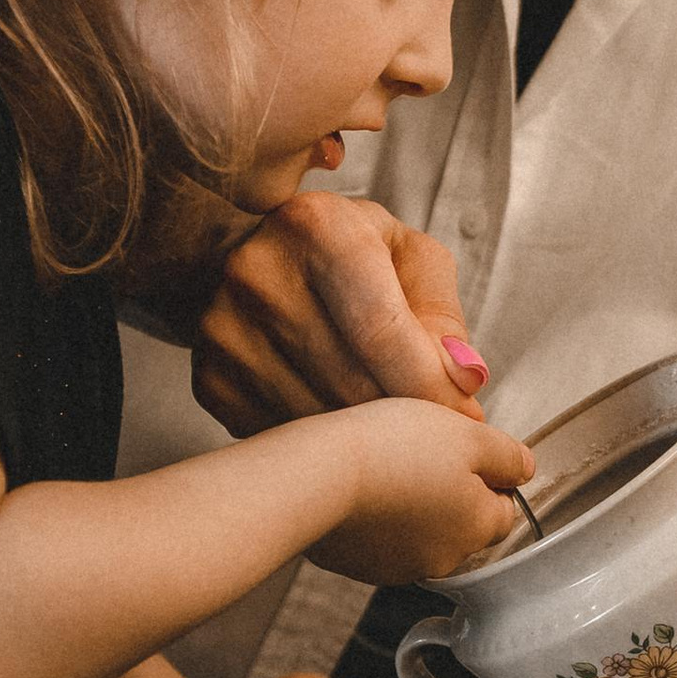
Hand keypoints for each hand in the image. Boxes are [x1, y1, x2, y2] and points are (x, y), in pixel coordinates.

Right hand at [192, 193, 488, 435]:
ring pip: (318, 420)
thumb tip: (464, 380)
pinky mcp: (210, 378)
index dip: (432, 388)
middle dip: (407, 424)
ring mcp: (223, 329)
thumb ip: (442, 314)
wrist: (248, 255)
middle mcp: (258, 272)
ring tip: (392, 433)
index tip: (466, 420)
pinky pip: (285, 435)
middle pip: (351, 383)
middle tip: (439, 437)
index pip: (382, 331)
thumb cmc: (344, 255)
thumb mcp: (406, 257)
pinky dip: (323, 449)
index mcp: (318, 228)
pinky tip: (340, 430)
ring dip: (367, 444)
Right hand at [313, 396, 535, 586]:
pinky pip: (376, 540)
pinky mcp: (356, 565)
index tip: (459, 449)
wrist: (317, 475)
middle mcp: (444, 559)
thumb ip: (508, 455)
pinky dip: (374, 518)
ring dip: (409, 506)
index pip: (503, 507)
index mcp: (477, 528)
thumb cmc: (393, 448)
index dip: (486, 473)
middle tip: (418, 452)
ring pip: (417, 532)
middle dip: (447, 491)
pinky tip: (358, 490)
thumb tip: (524, 469)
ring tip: (384, 467)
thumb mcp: (468, 435)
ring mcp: (397, 567)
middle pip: (460, 522)